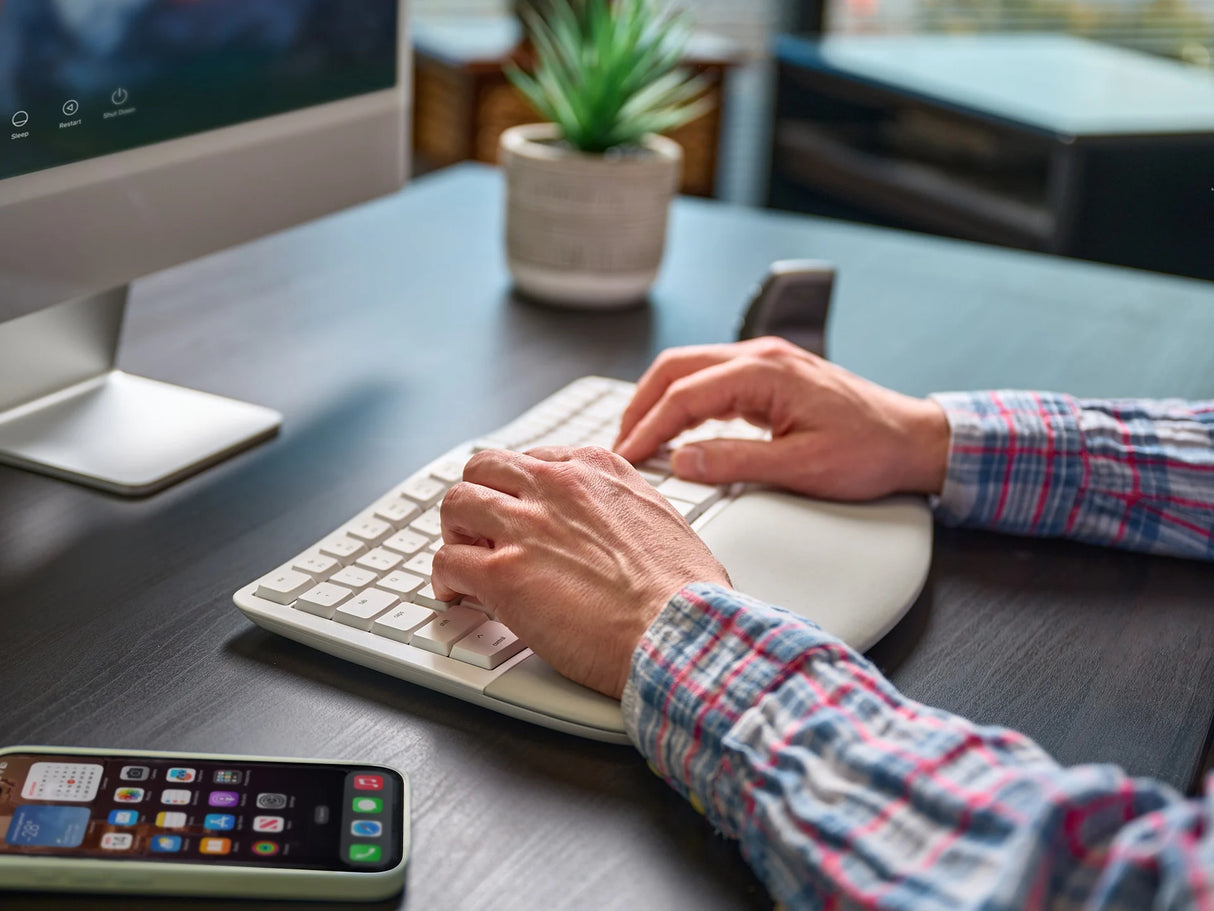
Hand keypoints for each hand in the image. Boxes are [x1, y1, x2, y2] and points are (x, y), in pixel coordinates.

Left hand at [431, 446, 730, 699]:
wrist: (679, 630)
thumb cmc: (685, 591)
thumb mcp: (663, 519)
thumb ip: (627, 511)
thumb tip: (620, 531)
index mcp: (597, 470)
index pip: (535, 460)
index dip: (521, 490)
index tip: (521, 511)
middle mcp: (556, 487)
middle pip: (485, 468)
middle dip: (478, 497)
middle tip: (480, 529)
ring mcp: (524, 527)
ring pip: (456, 503)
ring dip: (455, 532)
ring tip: (462, 558)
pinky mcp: (500, 573)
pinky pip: (447, 561)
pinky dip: (445, 579)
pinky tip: (457, 596)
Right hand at [614, 337, 948, 500]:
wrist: (914, 439)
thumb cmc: (870, 452)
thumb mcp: (801, 467)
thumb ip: (735, 462)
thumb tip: (681, 461)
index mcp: (765, 372)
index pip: (684, 395)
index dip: (648, 428)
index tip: (627, 456)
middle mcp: (760, 356)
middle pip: (676, 368)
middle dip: (641, 405)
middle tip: (620, 444)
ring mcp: (765, 362)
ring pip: (690, 369)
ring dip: (659, 400)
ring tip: (639, 438)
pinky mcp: (771, 376)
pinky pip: (712, 380)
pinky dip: (684, 402)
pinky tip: (677, 429)